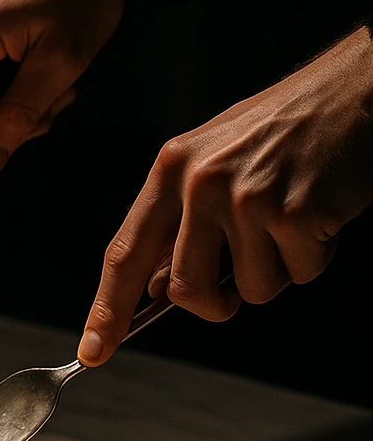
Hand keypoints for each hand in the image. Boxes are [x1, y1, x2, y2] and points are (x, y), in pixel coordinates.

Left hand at [77, 24, 372, 364]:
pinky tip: (318, 214)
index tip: (93, 349)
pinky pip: (299, 275)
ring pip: (251, 292)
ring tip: (289, 220)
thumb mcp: (213, 159)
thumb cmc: (282, 129)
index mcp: (170, 168)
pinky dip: (315, 257)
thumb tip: (155, 287)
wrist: (350, 90)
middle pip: (186, 290)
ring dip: (277, 270)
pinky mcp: (293, 214)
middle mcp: (200, 182)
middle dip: (215, 303)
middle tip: (238, 286)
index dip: (107, 309)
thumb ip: (180, 221)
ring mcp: (245, 198)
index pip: (125, 252)